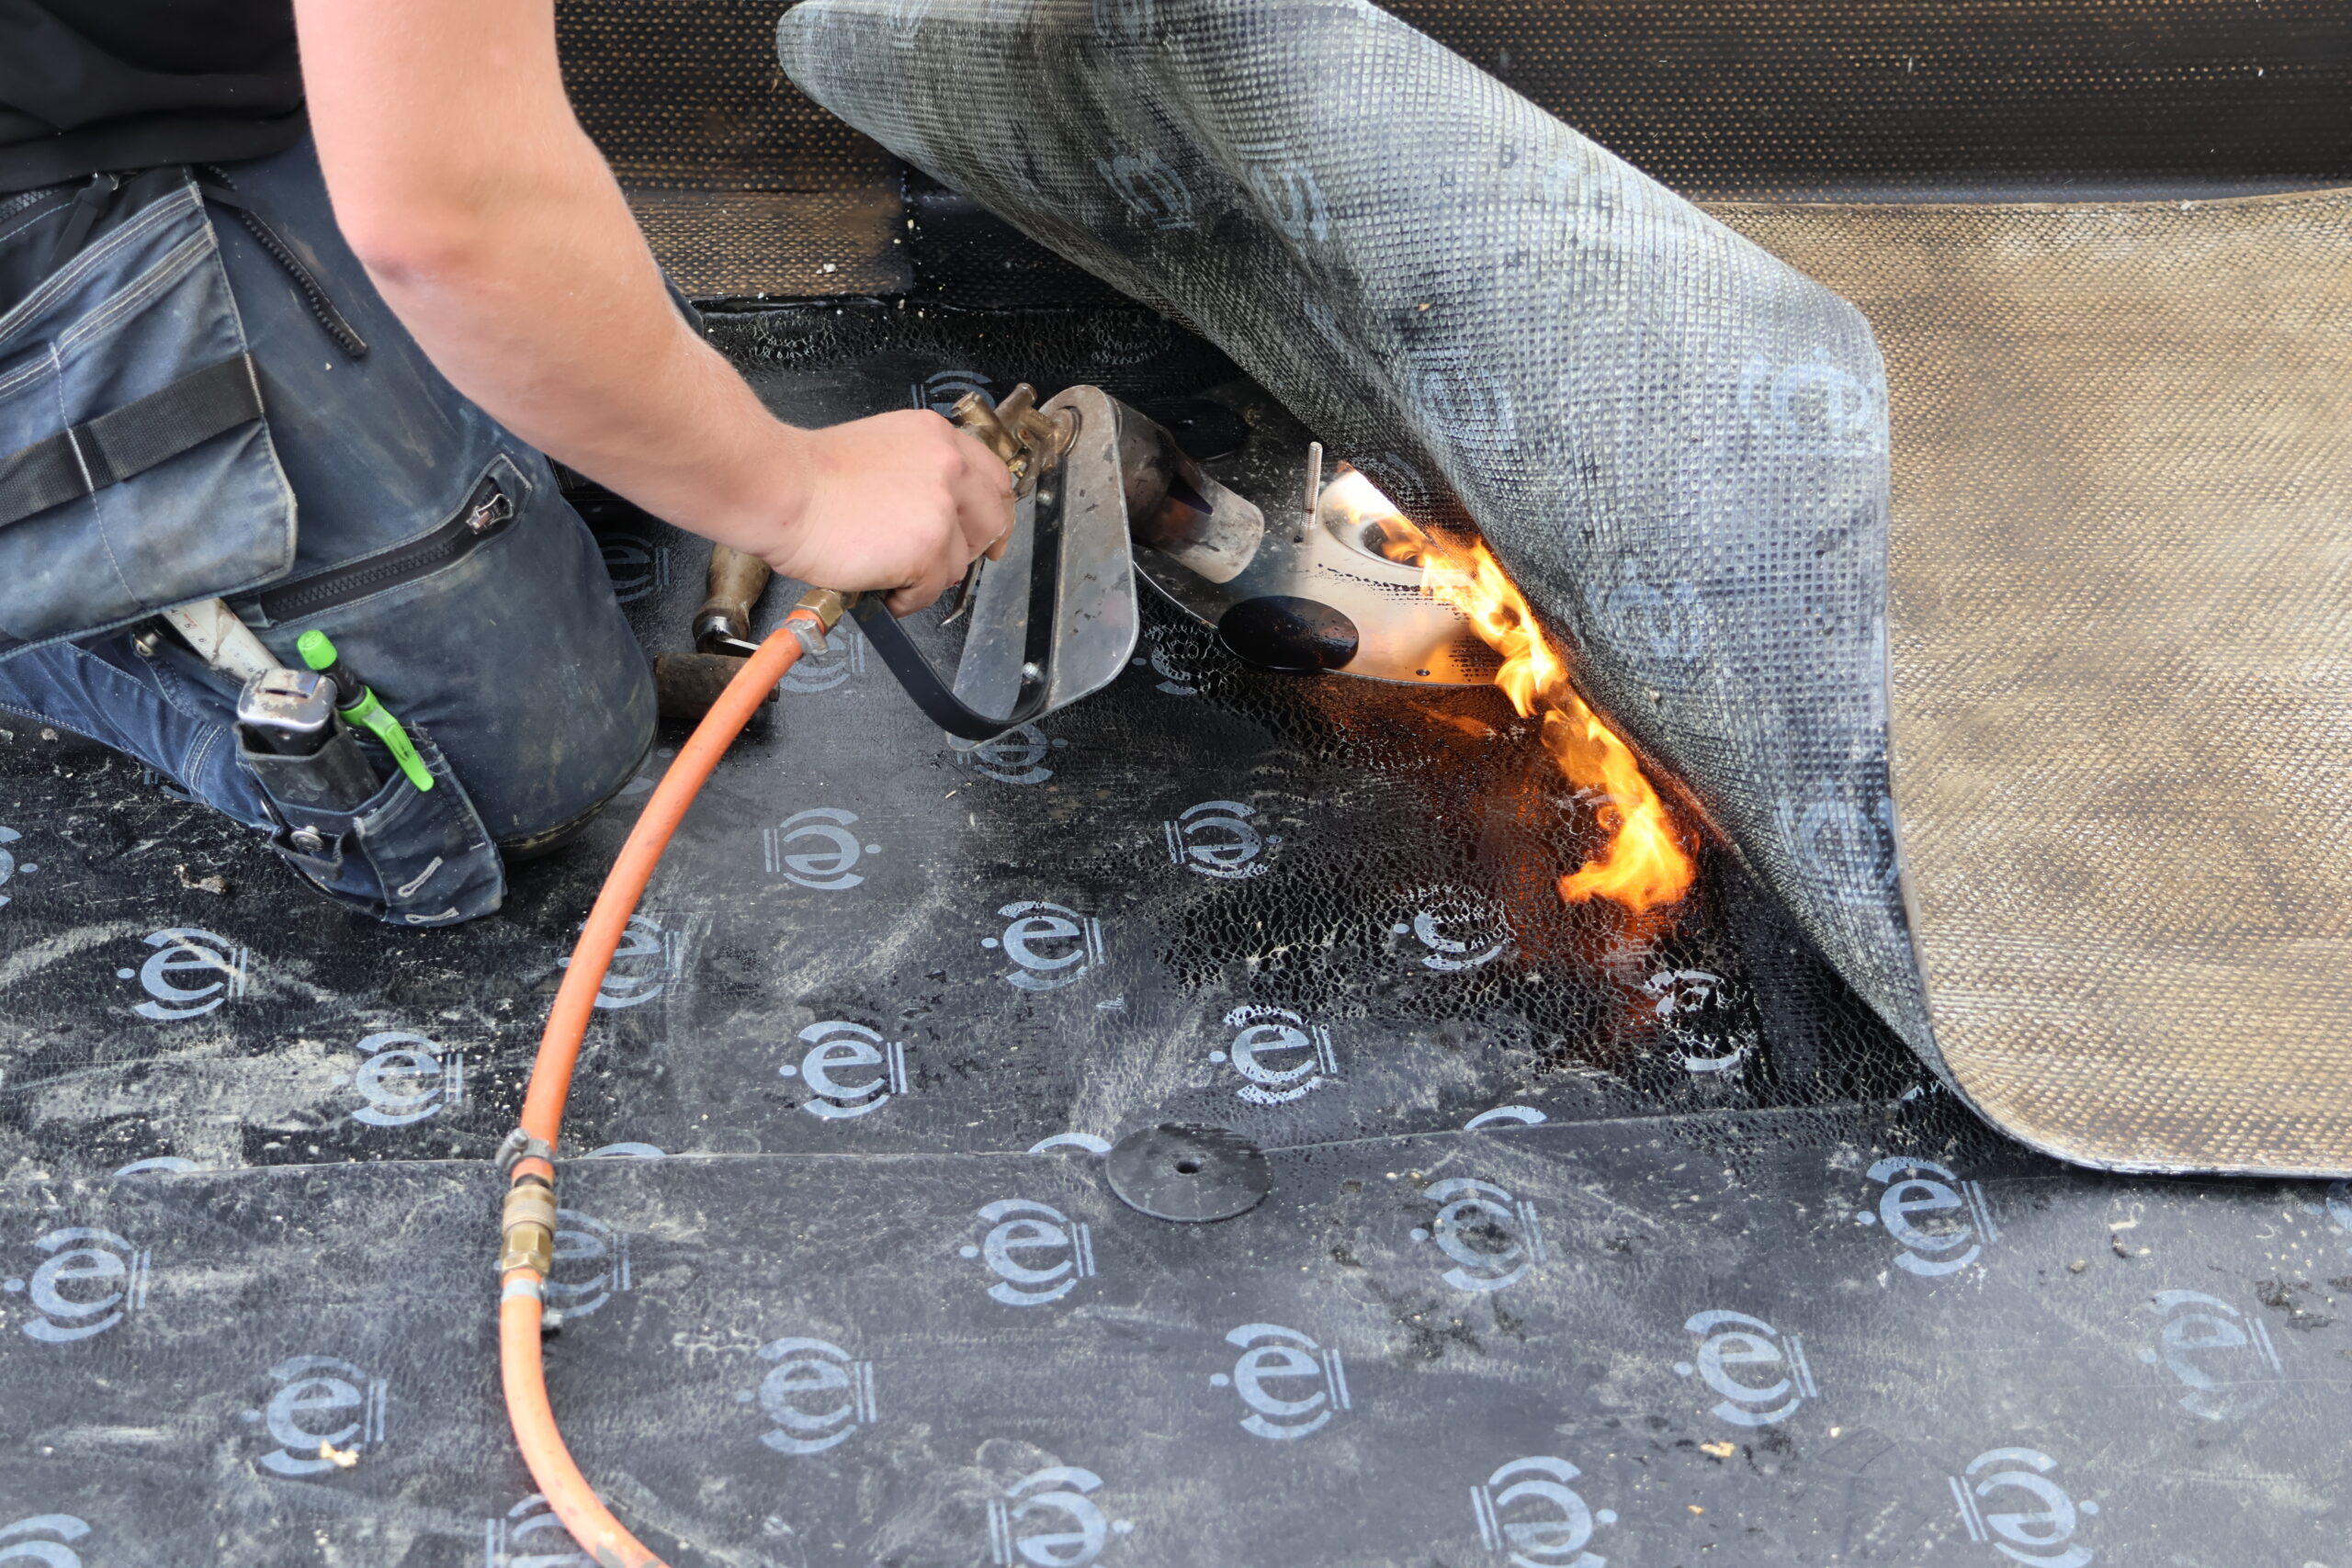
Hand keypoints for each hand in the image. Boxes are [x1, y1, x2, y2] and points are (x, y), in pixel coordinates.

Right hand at [755, 410, 1014, 615]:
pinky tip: (882, 583)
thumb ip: (918, 471)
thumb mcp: (880, 450)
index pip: (993, 477)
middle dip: (968, 550)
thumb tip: (937, 506)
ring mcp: (941, 507)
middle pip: (991, 521)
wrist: (782, 489)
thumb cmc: (810, 476)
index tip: (988, 532)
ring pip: (958, 561)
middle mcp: (947, 467)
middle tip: (938, 564)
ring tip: (888, 569)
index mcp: (936, 438)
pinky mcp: (929, 547)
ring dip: (926, 576)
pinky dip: (907, 597)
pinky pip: (932, 590)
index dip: (993, 512)